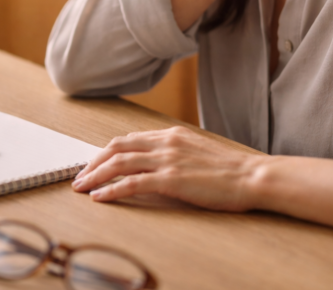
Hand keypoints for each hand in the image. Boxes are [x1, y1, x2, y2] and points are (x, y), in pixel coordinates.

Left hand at [71, 126, 261, 210]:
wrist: (252, 176)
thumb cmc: (230, 170)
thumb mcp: (197, 152)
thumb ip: (175, 152)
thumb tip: (156, 163)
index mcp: (172, 134)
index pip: (129, 139)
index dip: (107, 152)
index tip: (94, 164)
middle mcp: (166, 143)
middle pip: (117, 147)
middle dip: (93, 162)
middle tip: (80, 176)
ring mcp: (168, 160)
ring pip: (120, 163)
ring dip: (95, 175)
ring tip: (82, 188)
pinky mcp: (171, 180)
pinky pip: (132, 183)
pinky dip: (112, 190)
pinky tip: (100, 198)